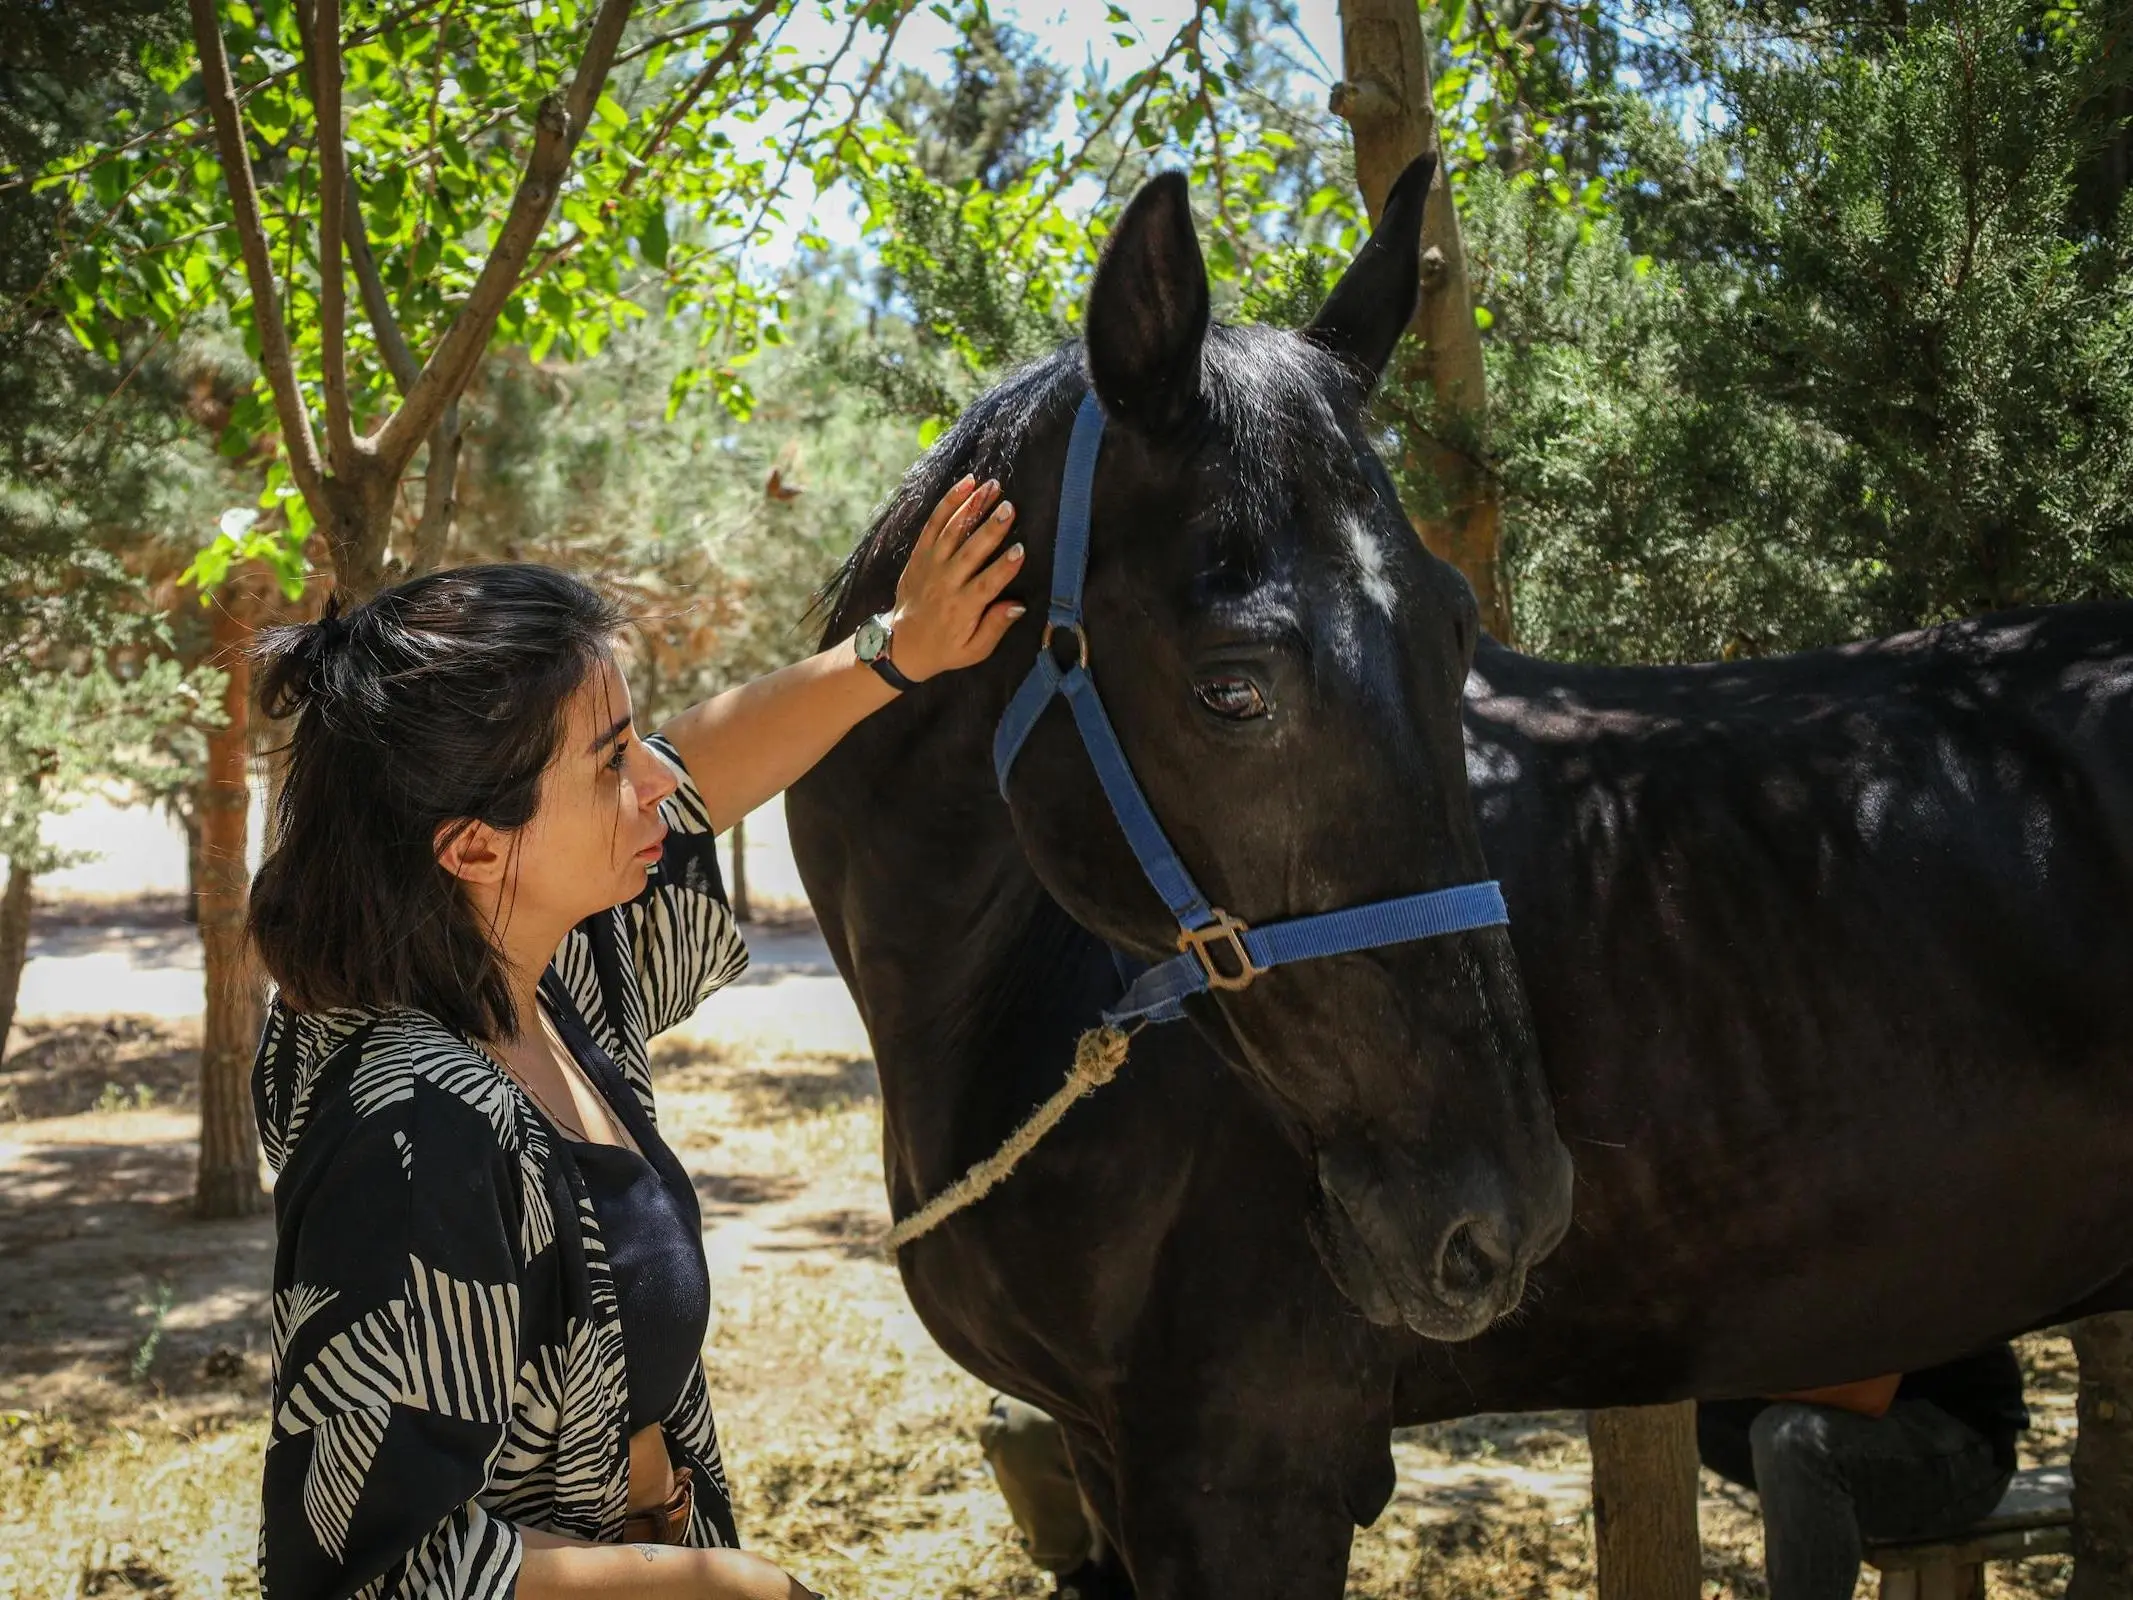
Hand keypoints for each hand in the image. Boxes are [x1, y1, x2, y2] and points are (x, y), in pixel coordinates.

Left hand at [881, 475, 1024, 681]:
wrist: (902, 645)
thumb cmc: (945, 648)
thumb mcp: (974, 650)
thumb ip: (995, 627)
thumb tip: (1018, 606)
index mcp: (962, 608)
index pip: (987, 583)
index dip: (1004, 567)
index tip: (1020, 549)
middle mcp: (946, 583)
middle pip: (970, 551)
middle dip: (991, 529)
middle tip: (1009, 508)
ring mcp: (930, 565)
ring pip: (952, 531)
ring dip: (972, 507)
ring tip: (992, 487)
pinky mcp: (920, 554)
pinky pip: (933, 524)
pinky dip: (948, 503)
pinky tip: (965, 484)